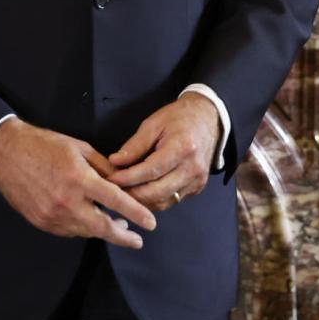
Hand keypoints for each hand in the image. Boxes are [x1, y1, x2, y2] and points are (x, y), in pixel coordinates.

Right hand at [0, 118, 156, 248]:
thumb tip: (123, 183)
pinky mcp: (41, 222)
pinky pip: (68, 231)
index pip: (115, 201)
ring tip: (117, 226)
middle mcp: (66, 202)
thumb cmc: (44, 145)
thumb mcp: (80, 148)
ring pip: (85, 232)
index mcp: (79, 179)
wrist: (6, 153)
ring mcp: (52, 216)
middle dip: (123, 236)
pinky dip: (83, 228)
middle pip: (102, 228)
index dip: (136, 213)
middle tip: (138, 240)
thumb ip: (103, 168)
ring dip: (103, 231)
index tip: (150, 224)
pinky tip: (90, 220)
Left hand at [108, 93, 221, 210]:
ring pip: (163, 201)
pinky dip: (154, 199)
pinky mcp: (198, 187)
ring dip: (142, 200)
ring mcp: (197, 180)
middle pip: (157, 191)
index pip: (150, 171)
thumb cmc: (178, 118)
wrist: (208, 119)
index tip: (110, 179)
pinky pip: (172, 200)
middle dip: (132, 194)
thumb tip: (114, 162)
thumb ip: (134, 145)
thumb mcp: (153, 123)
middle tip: (113, 189)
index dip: (128, 178)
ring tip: (125, 192)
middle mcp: (192, 168)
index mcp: (182, 147)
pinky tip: (142, 191)